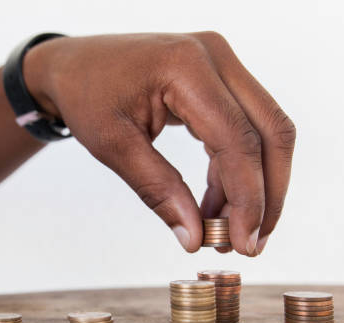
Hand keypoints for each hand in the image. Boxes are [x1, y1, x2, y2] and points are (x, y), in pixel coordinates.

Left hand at [25, 32, 295, 255]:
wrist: (73, 65)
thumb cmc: (86, 96)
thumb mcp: (114, 146)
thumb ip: (157, 190)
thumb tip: (195, 238)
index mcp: (186, 67)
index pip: (237, 139)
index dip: (248, 197)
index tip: (244, 243)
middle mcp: (214, 57)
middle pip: (270, 131)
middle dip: (267, 194)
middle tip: (251, 243)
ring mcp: (220, 64)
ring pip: (264, 131)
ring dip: (254, 186)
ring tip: (226, 232)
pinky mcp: (218, 79)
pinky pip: (242, 128)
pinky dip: (234, 171)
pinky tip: (215, 206)